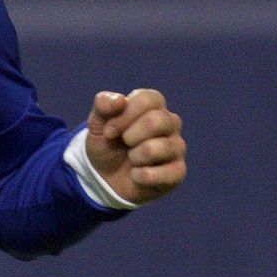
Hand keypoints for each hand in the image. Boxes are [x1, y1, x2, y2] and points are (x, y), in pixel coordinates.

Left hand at [85, 88, 186, 204]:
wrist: (106, 177)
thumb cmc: (107, 143)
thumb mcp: (97, 122)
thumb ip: (103, 105)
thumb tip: (120, 100)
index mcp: (153, 104)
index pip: (147, 100)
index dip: (124, 116)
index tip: (108, 131)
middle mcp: (170, 122)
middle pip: (157, 121)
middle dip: (130, 136)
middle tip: (123, 143)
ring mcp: (177, 146)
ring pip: (160, 147)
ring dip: (136, 156)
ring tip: (131, 158)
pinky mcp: (178, 171)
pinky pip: (167, 173)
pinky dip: (143, 176)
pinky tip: (136, 175)